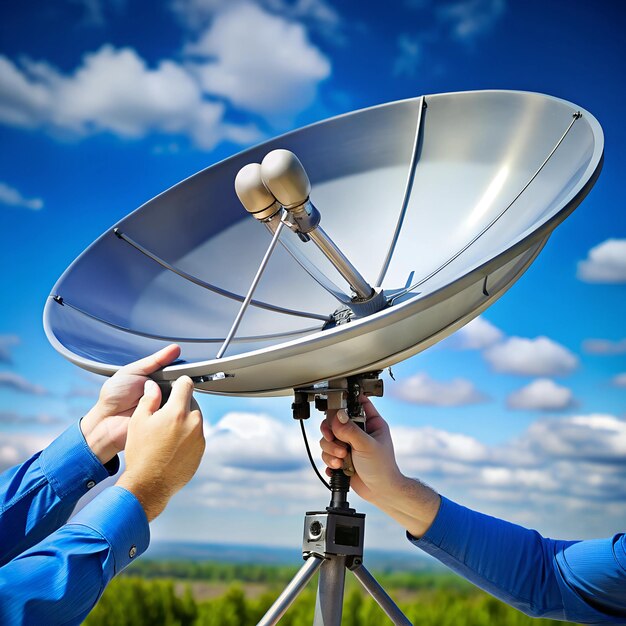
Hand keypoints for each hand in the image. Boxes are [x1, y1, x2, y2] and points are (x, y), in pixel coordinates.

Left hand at [81, 344, 180, 464]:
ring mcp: (166, 407)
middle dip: (180, 382)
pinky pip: (177, 412)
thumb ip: (154, 361)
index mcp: (157, 379)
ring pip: (182, 397)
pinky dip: (176, 408)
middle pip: (181, 383)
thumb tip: (175, 349)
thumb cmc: (114, 396)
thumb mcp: (132, 372)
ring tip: (170, 394)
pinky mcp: (166, 421)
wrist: (106, 421)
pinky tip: (171, 406)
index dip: (181, 369)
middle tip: (176, 381)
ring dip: (179, 395)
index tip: (187, 367)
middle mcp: (164, 392)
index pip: (177, 371)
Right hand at [116, 376, 204, 520]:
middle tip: (163, 415)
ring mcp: (199, 437)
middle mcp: (193, 422)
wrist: (149, 485)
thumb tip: (153, 385)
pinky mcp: (201, 449)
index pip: (186, 384)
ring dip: (184, 420)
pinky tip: (172, 445)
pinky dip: (187, 435)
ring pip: (194, 418)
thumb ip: (149, 399)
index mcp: (177, 412)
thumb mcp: (138, 421)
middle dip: (179, 404)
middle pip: (191, 402)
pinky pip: (196, 434)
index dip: (179, 382)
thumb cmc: (141, 452)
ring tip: (165, 433)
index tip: (174, 386)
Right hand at [320, 395, 402, 502]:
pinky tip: (339, 467)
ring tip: (342, 459)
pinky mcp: (340, 457)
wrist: (379, 492)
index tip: (336, 409)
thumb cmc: (382, 468)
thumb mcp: (367, 445)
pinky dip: (329, 460)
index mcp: (370, 422)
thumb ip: (351, 430)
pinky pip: (326, 453)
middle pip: (334, 421)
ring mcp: (348, 444)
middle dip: (331, 433)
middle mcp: (358, 431)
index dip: (345, 402)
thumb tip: (337, 416)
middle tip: (333, 439)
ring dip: (331, 450)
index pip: (357, 402)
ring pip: (328, 438)